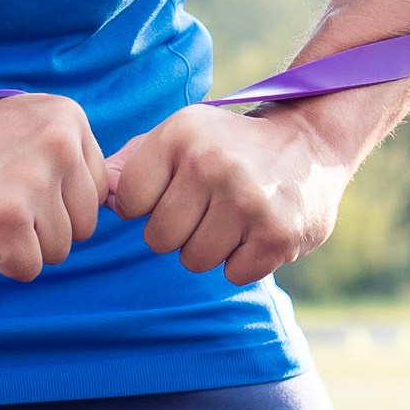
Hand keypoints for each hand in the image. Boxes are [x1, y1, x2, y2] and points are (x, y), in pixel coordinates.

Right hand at [0, 94, 109, 280]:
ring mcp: (34, 182)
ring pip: (58, 250)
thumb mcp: (27, 129)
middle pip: (83, 226)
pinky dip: (0, 260)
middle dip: (44, 227)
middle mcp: (59, 146)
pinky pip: (28, 268)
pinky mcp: (7, 220)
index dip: (57, 201)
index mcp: (69, 119)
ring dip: (21, 244)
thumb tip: (116, 202)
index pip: (97, 191)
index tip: (16, 184)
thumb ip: (70, 156)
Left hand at [104, 103, 348, 285]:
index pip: (129, 203)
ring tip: (233, 217)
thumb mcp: (180, 135)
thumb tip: (99, 199)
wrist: (310, 142)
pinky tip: (257, 229)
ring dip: (210, 248)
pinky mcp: (277, 235)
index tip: (176, 189)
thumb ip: (131, 164)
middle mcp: (212, 165)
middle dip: (178, 231)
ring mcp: (247, 201)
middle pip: (159, 239)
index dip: (147, 205)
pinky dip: (243, 261)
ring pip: (194, 261)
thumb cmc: (228, 145)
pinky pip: (233, 274)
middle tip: (208, 207)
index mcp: (180, 135)